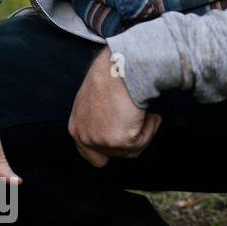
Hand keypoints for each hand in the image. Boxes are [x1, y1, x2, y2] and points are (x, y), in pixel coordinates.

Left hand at [69, 48, 161, 166]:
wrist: (119, 69)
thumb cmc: (110, 78)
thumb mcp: (92, 103)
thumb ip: (97, 122)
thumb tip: (114, 129)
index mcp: (76, 129)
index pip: (91, 156)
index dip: (109, 151)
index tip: (123, 140)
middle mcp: (85, 138)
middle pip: (115, 156)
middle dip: (129, 142)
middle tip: (135, 121)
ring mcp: (101, 141)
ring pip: (131, 151)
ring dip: (141, 131)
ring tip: (138, 110)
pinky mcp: (119, 141)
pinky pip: (142, 143)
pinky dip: (150, 128)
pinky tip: (146, 112)